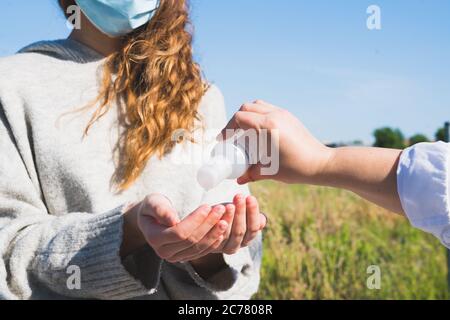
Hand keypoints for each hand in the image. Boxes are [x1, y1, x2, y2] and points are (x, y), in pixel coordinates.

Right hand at [136, 194, 229, 262]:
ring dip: (214, 233)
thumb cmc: (153, 207)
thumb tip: (173, 220)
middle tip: (221, 208)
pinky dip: (213, 242)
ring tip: (225, 219)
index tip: (207, 206)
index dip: (196, 220)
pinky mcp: (185, 257)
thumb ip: (160, 209)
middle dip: (208, 224)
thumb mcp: (153, 203)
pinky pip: (202, 252)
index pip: (180, 232)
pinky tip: (222, 231)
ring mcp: (175, 257)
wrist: (153, 219)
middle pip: (191, 241)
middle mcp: (164, 252)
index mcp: (154, 238)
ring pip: (199, 248)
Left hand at [214, 194, 266, 254]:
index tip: (250, 197)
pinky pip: (215, 234)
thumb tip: (262, 220)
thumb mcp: (242, 215)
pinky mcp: (210, 245)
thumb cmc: (229, 215)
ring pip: (228, 233)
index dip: (253, 213)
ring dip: (229, 217)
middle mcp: (235, 246)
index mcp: (247, 239)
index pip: (253, 228)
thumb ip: (252, 217)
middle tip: (239, 196)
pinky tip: (218, 212)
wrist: (209, 222)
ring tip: (230, 204)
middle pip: (240, 231)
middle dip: (241, 212)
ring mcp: (222, 247)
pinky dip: (217, 223)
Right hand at [219, 100, 333, 184]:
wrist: (321, 164)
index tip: (223, 140)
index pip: (239, 118)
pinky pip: (269, 109)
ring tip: (245, 132)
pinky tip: (259, 132)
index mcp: (268, 126)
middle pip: (246, 107)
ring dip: (248, 115)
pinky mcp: (290, 117)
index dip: (227, 128)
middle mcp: (275, 115)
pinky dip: (259, 115)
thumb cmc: (296, 169)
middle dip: (235, 120)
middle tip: (232, 136)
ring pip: (258, 105)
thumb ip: (251, 174)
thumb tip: (238, 178)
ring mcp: (283, 114)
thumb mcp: (270, 172)